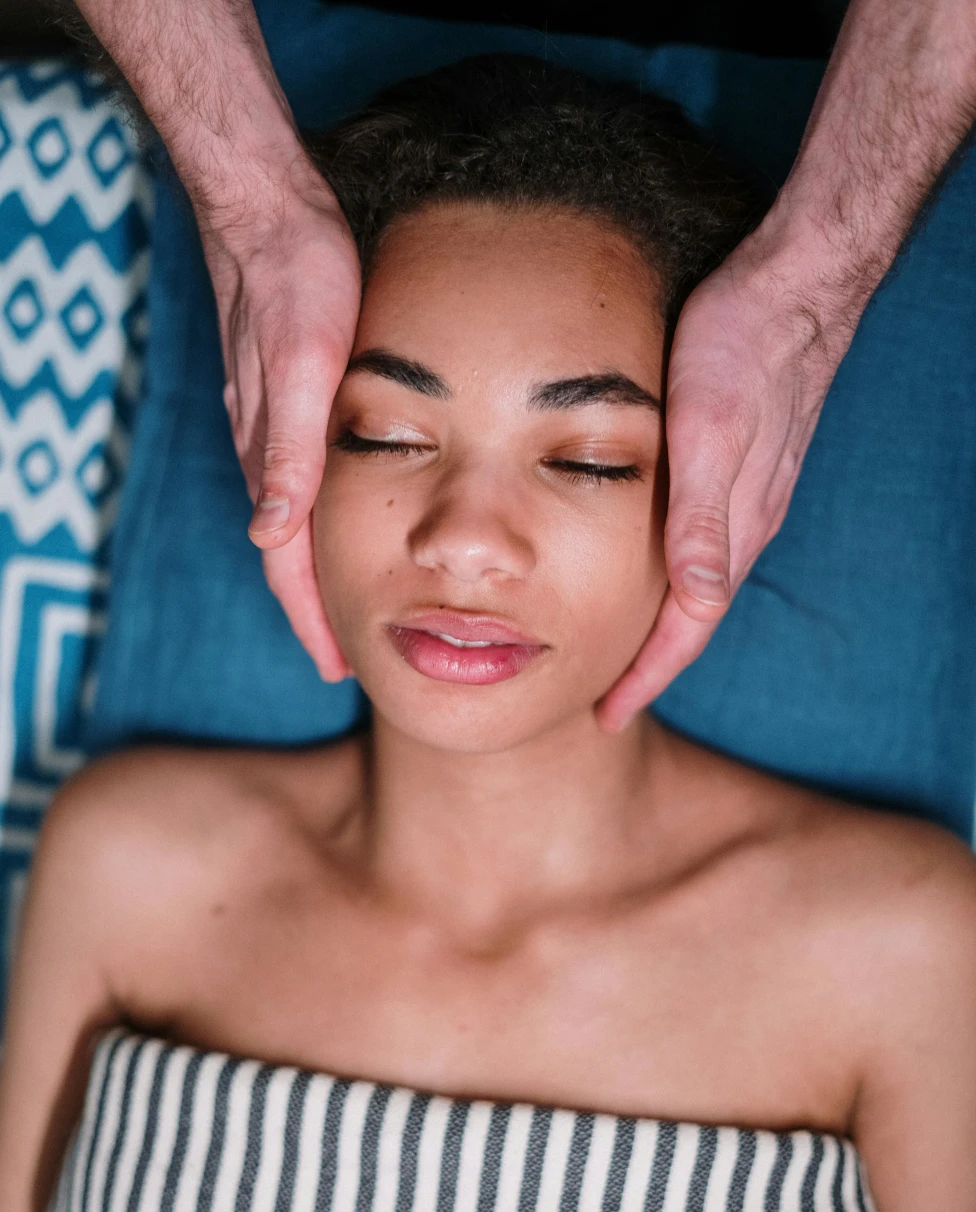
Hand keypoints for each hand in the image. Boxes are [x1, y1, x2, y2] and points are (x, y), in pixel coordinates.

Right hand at [199, 164, 360, 679]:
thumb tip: (269, 534)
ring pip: (293, 523)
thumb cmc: (295, 284)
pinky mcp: (286, 406)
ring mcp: (272, 431)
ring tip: (346, 609)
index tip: (337, 669)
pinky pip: (299, 485)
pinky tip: (338, 526)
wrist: (270, 216)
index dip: (313, 618)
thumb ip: (286, 450)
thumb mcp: (301, 364)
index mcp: (272, 456)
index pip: (287, 562)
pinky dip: (319, 524)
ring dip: (316, 574)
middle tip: (344, 660)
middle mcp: (267, 454)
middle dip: (314, 612)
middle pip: (288, 555)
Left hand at [596, 224, 867, 731]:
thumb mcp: (712, 430)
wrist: (793, 286)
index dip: (646, 675)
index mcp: (734, 526)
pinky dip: (666, 576)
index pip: (688, 627)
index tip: (608, 715)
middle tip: (604, 697)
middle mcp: (742, 522)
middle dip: (649, 663)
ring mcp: (742, 496)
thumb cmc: (743, 348)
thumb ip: (704, 516)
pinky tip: (643, 568)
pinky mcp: (735, 467)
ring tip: (616, 649)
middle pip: (692, 617)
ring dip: (658, 623)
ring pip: (696, 583)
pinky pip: (700, 545)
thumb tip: (698, 599)